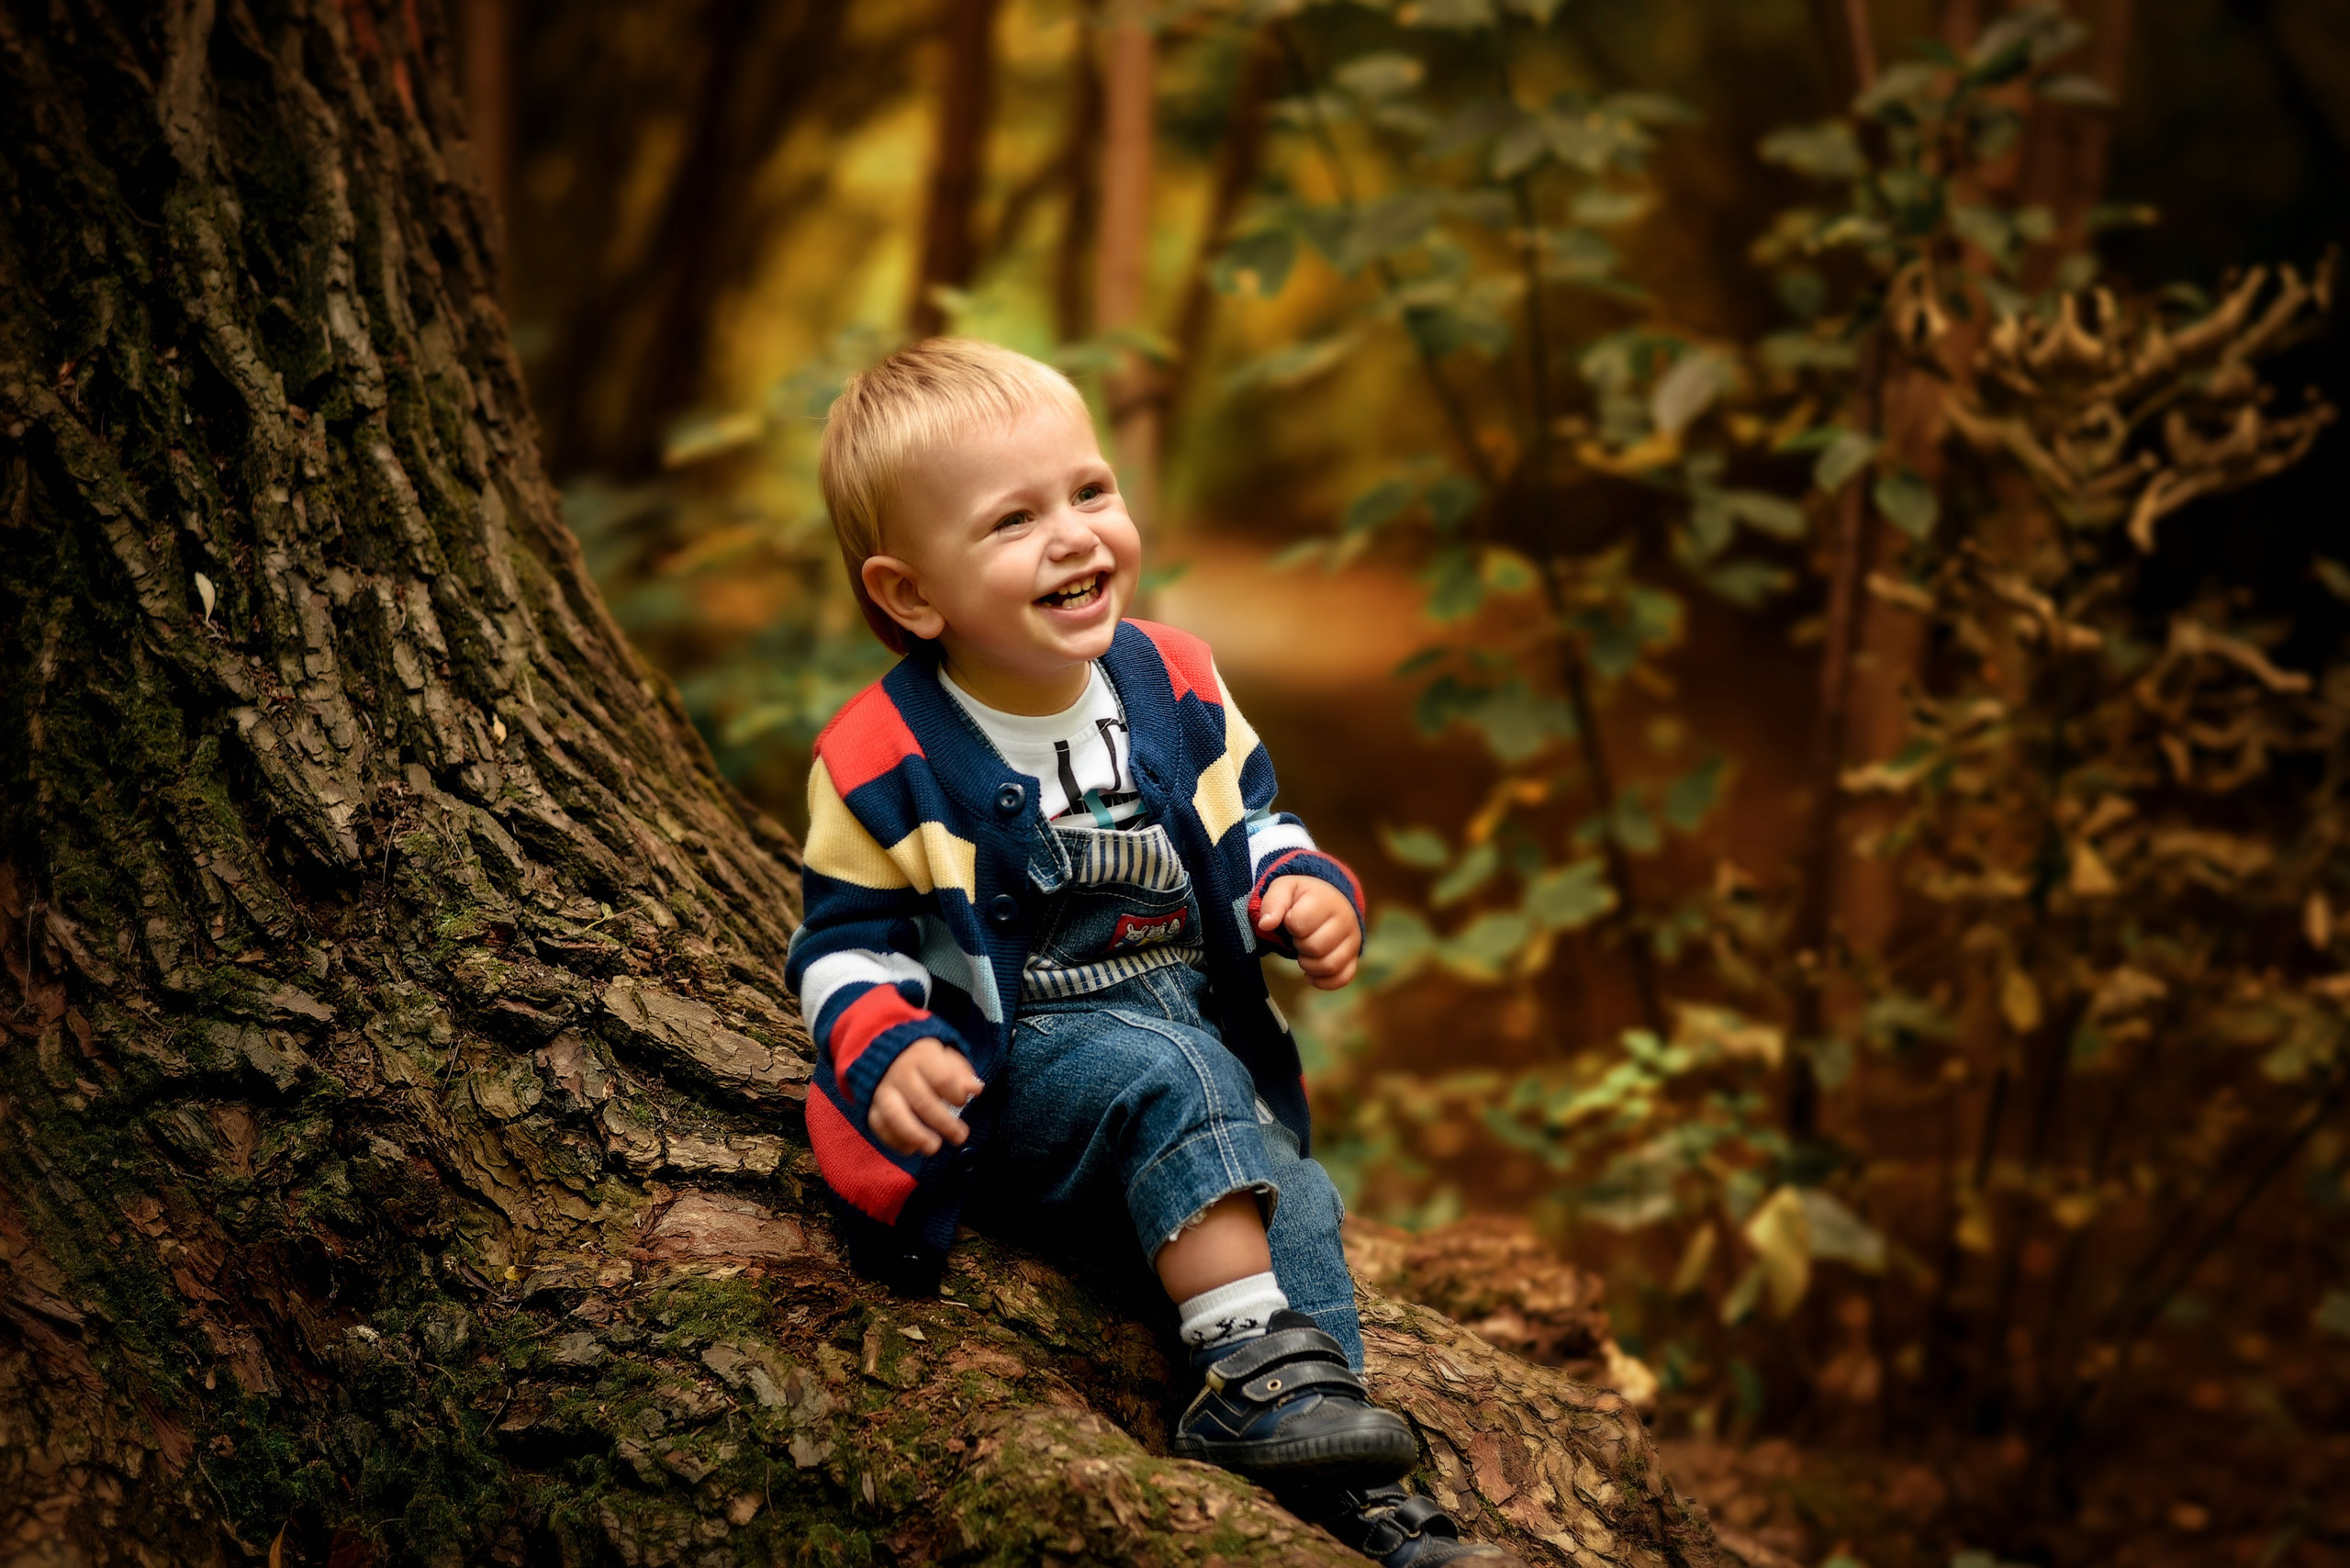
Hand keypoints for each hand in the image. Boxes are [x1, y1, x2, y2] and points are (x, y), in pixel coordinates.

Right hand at [869, 1038, 984, 1155]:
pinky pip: (879, 1126)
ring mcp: (883, 1089)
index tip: (963, 1103)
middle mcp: (899, 1072)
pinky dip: (895, 1141)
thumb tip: (975, 1090)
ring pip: (895, 1115)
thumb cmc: (927, 1061)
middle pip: (922, 1101)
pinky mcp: (872, 1106)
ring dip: (915, 1135)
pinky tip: (912, 1148)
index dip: (956, 1095)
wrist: (890, 1055)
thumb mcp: (947, 1058)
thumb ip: (962, 1073)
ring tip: (933, 1148)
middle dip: (943, 1123)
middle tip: (960, 1137)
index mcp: (921, 1055)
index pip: (942, 1078)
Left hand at [1256, 875, 1360, 990]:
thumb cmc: (1303, 896)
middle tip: (1298, 935)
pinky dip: (1322, 981)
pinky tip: (1310, 974)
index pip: (1299, 924)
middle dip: (1298, 945)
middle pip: (1315, 947)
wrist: (1329, 898)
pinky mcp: (1354, 957)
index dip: (1289, 924)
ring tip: (1304, 952)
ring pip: (1329, 966)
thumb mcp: (1285, 888)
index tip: (1291, 918)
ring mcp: (1353, 940)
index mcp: (1326, 901)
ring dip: (1308, 964)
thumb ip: (1272, 902)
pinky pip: (1342, 978)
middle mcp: (1345, 920)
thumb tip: (1265, 925)